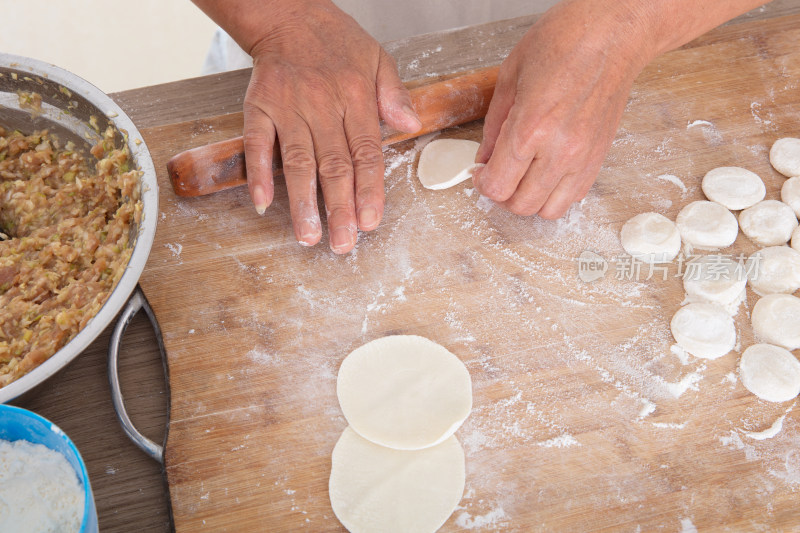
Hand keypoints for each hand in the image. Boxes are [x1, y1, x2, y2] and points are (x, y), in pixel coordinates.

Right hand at [196, 0, 420, 252]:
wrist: (288, 15)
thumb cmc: (336, 42)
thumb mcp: (378, 59)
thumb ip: (394, 95)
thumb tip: (411, 126)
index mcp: (357, 98)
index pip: (366, 153)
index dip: (369, 190)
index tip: (370, 222)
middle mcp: (323, 106)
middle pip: (334, 165)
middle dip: (339, 208)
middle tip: (343, 243)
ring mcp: (289, 108)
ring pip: (299, 162)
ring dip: (303, 202)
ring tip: (309, 236)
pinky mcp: (259, 107)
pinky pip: (258, 144)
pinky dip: (259, 173)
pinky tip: (263, 202)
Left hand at [473, 1, 650, 218]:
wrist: (614, 34)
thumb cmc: (565, 41)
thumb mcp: (510, 76)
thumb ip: (494, 126)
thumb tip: (484, 158)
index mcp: (530, 128)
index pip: (497, 186)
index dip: (482, 183)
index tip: (481, 173)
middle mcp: (559, 150)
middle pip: (521, 205)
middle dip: (503, 195)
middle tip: (499, 175)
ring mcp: (583, 157)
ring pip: (549, 209)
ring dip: (530, 200)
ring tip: (523, 178)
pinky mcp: (600, 157)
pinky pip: (574, 197)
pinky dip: (555, 193)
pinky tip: (546, 172)